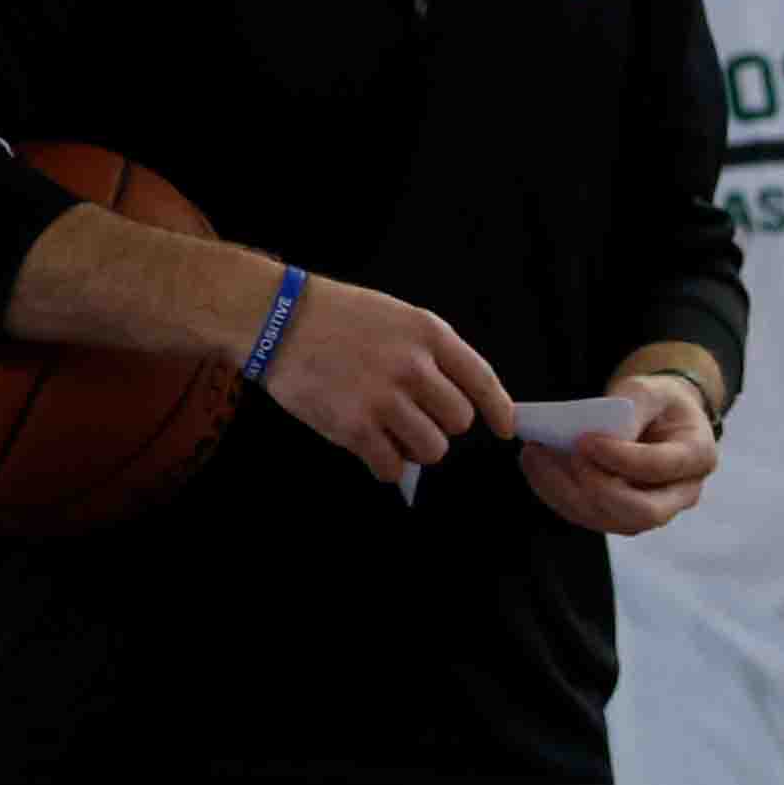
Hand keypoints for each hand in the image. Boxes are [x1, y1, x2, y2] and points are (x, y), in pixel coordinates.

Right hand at [260, 275, 514, 482]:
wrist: (277, 319)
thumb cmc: (338, 318)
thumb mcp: (398, 317)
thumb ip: (432, 354)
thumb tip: (461, 399)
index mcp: (429, 335)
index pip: (483, 380)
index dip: (499, 410)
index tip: (506, 429)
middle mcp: (413, 366)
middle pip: (459, 421)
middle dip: (442, 426)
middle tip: (416, 419)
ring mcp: (383, 398)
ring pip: (432, 448)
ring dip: (416, 449)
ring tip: (393, 434)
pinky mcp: (353, 426)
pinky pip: (391, 465)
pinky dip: (386, 466)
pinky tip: (373, 451)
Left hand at [521, 369, 718, 537]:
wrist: (659, 420)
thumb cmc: (657, 403)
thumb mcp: (651, 390)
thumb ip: (632, 406)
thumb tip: (599, 432)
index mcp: (698, 456)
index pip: (661, 467)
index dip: (621, 458)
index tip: (585, 440)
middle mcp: (681, 494)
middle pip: (642, 513)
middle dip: (598, 488)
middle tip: (568, 455)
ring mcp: (652, 512)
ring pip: (609, 520)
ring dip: (566, 491)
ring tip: (536, 454)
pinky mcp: (621, 517)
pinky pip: (587, 516)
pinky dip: (556, 493)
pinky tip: (536, 465)